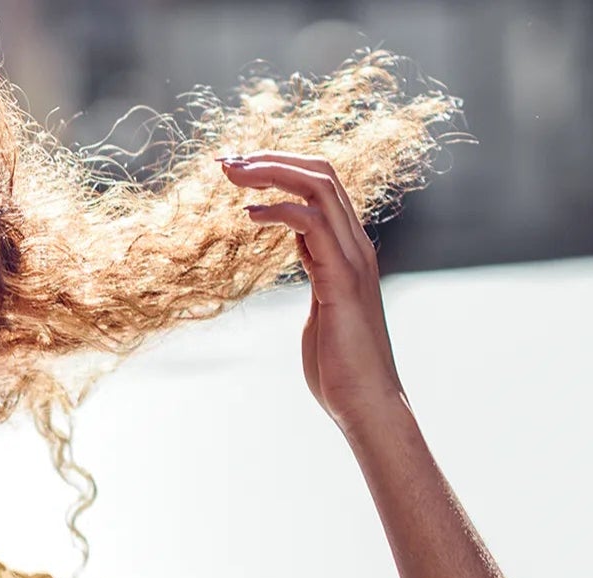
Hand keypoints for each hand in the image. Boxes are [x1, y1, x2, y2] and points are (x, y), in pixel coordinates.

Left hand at [220, 151, 407, 434]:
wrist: (364, 403)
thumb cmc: (339, 369)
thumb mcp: (321, 308)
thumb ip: (316, 273)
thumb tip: (303, 251)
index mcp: (347, 252)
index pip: (320, 188)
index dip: (281, 171)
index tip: (239, 170)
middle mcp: (355, 247)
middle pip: (321, 174)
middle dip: (272, 159)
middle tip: (227, 161)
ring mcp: (352, 261)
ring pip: (320, 188)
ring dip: (272, 174)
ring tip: (232, 174)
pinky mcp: (341, 281)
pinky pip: (313, 226)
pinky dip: (280, 211)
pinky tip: (249, 215)